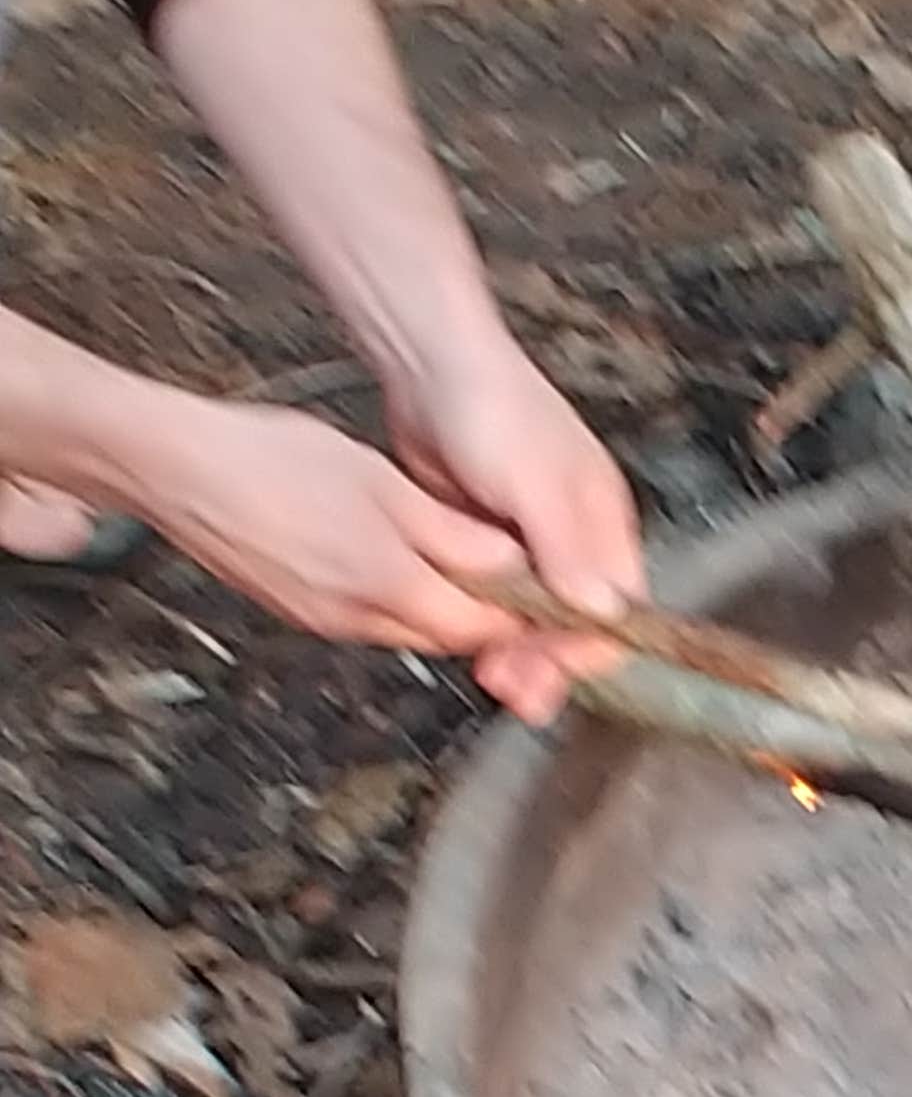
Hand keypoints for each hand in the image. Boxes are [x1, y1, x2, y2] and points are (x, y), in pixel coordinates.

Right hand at [134, 392, 542, 663]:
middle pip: (447, 634)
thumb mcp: (383, 485)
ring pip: (406, 625)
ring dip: (439, 604)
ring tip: (459, 563)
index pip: (481, 625)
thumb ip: (451, 534)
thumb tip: (511, 562)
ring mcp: (323, 619)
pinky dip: (395, 596)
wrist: (178, 471)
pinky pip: (365, 615)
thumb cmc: (272, 462)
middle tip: (516, 582)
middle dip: (486, 615)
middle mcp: (357, 618)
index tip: (548, 593)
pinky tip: (393, 558)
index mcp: (387, 586)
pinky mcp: (297, 609)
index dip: (522, 614)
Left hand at [385, 332, 644, 719]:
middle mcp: (575, 541)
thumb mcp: (533, 481)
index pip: (616, 615)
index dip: (583, 652)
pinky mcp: (489, 542)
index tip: (543, 675)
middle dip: (546, 663)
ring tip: (483, 673)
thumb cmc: (491, 405)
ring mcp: (531, 544)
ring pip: (534, 620)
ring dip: (514, 651)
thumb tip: (605, 612)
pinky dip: (484, 625)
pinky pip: (496, 601)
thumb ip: (567, 547)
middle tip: (507, 687)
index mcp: (603, 525)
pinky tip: (460, 636)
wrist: (427, 363)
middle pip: (576, 627)